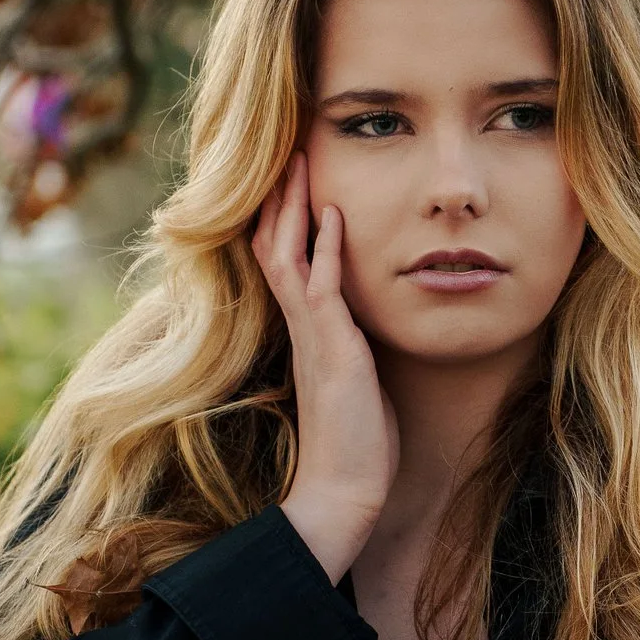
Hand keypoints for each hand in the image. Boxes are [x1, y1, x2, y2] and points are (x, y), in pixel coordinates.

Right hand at [252, 149, 398, 581]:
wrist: (343, 491)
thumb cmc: (356, 442)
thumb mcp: (357, 378)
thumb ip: (353, 343)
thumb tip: (365, 321)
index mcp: (307, 330)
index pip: (283, 260)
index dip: (284, 217)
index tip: (291, 175)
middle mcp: (301, 326)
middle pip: (274, 245)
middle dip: (279, 197)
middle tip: (284, 148)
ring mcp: (312, 336)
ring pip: (287, 256)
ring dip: (293, 208)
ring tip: (297, 160)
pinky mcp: (331, 350)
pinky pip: (321, 288)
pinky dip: (325, 248)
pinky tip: (332, 212)